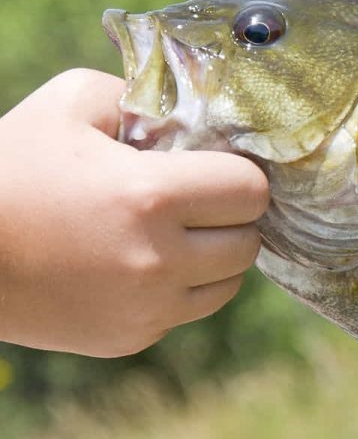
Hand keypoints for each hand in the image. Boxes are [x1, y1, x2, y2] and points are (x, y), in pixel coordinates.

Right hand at [0, 69, 268, 356]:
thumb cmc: (8, 169)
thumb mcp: (68, 104)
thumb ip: (139, 99)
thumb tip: (188, 117)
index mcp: (153, 197)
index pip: (251, 190)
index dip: (237, 174)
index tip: (212, 167)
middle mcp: (160, 261)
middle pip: (248, 242)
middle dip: (228, 217)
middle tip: (195, 202)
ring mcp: (148, 309)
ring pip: (228, 285)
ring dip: (212, 258)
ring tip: (171, 234)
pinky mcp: (131, 339)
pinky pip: (186, 312)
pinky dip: (177, 289)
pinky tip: (137, 264)